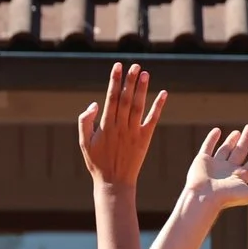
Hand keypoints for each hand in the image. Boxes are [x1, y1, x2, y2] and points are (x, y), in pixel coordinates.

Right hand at [77, 63, 164, 190]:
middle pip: (126, 99)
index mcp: (106, 126)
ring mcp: (133, 133)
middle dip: (130, 81)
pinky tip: (163, 94)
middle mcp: (120, 127)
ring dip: (142, 89)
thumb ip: (85, 121)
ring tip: (145, 73)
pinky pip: (152, 120)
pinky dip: (158, 107)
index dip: (114, 81)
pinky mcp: (144, 139)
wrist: (114, 183)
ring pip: (138, 107)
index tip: (117, 66)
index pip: (111, 98)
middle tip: (135, 65)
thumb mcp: (83, 142)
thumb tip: (94, 103)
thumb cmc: (97, 162)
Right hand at [181, 124, 247, 212]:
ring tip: (238, 132)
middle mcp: (228, 171)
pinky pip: (207, 147)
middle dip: (246, 140)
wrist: (203, 197)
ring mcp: (215, 166)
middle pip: (240, 152)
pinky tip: (217, 131)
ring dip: (231, 140)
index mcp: (239, 178)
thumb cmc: (226, 197)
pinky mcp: (202, 161)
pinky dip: (211, 138)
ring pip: (225, 150)